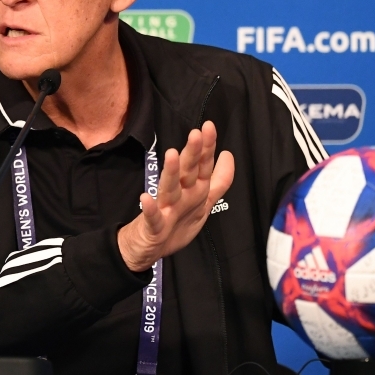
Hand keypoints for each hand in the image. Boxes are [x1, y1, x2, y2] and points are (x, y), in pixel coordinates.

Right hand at [117, 121, 233, 271]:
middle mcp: (179, 194)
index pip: (202, 165)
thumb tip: (228, 154)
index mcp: (193, 189)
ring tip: (172, 155)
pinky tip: (146, 198)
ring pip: (169, 188)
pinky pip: (152, 217)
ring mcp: (165, 209)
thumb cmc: (175, 222)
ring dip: (170, 173)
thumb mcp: (204, 202)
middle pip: (187, 172)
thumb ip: (219, 180)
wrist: (146, 247)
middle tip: (196, 134)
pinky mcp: (153, 226)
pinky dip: (149, 209)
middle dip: (192, 153)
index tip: (209, 127)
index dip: (207, 148)